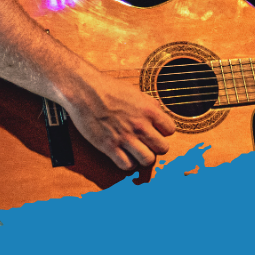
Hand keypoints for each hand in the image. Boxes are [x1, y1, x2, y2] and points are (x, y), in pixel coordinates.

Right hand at [61, 73, 177, 170]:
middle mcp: (140, 126)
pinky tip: (124, 156)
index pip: (170, 130)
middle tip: (147, 143)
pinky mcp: (109, 146)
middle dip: (156, 147)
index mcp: (149, 111)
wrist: (84, 90)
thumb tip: (159, 112)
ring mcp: (125, 137)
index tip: (155, 131)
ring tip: (137, 152)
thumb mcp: (136, 92)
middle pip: (163, 148)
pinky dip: (128, 164)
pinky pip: (127, 165)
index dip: (163, 132)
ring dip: (144, 158)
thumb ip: (149, 104)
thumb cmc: (108, 88)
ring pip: (148, 160)